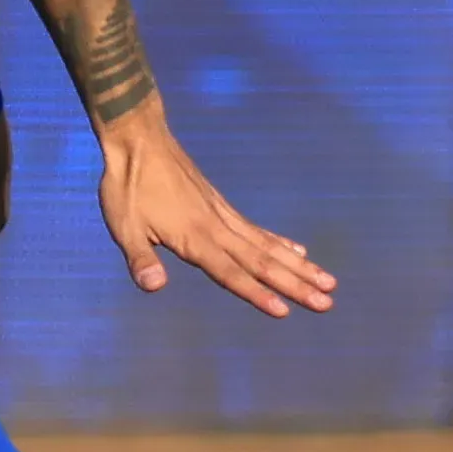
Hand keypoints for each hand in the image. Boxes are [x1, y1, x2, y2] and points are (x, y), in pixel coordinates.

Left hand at [97, 119, 334, 317]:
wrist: (140, 140)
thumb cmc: (127, 186)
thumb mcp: (123, 225)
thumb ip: (140, 258)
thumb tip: (154, 287)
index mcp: (194, 238)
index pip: (229, 272)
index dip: (255, 293)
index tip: (285, 311)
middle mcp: (217, 228)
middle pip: (261, 262)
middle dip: (294, 285)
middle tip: (327, 303)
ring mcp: (223, 215)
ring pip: (268, 246)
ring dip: (298, 266)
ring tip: (329, 282)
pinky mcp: (222, 206)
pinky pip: (257, 230)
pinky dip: (280, 243)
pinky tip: (298, 252)